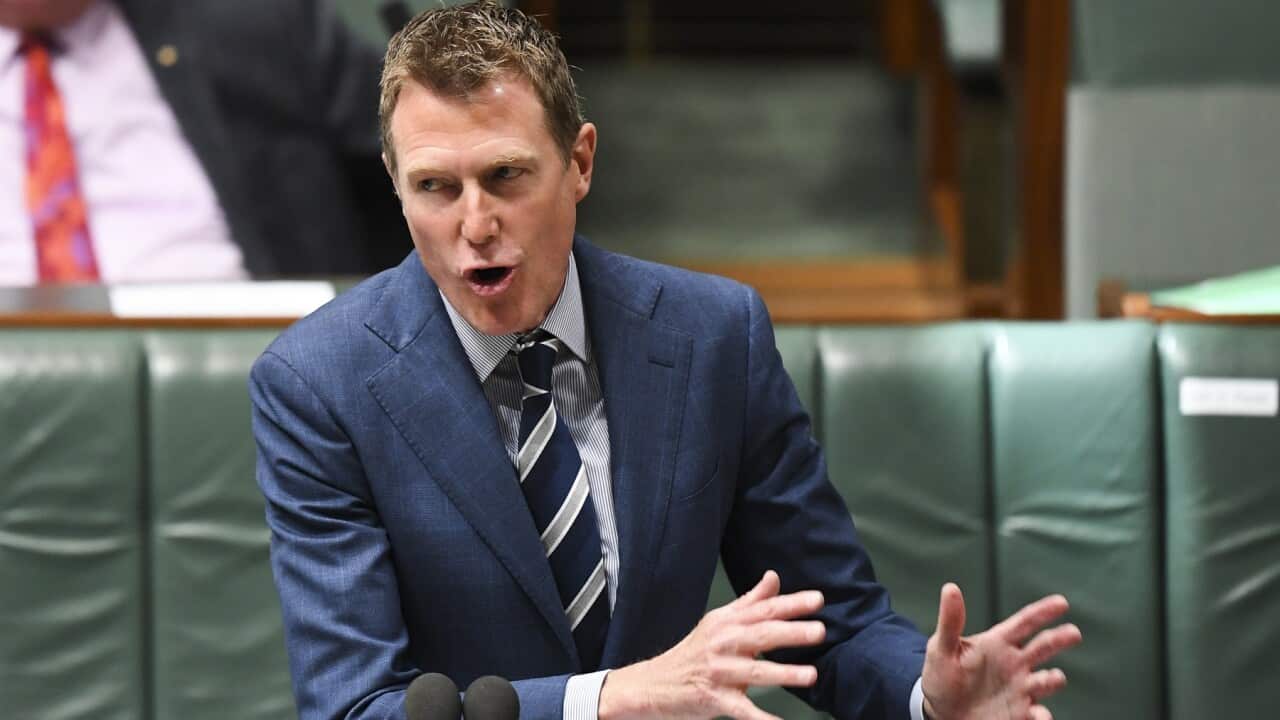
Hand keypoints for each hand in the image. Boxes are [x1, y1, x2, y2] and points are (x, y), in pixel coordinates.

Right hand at [598, 570, 824, 719]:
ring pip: (755, 672)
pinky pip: (742, 710)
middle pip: (761, 635)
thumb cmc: (694, 653)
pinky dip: (761, 718)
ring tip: (810, 674)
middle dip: (791, 633)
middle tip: (819, 631)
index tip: (818, 600)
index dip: (791, 604)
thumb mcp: (719, 621)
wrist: (654, 684)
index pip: (763, 609)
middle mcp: (722, 644)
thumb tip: (773, 577)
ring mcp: (719, 673)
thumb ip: (751, 601)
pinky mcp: (715, 700)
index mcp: (726, 623)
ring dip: (783, 673)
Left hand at [921, 583, 1082, 719]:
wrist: (941, 713)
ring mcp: (1020, 689)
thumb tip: (950, 588)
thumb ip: (950, 621)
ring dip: (1052, 679)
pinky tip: (1041, 715)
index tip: (1062, 602)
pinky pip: (1036, 714)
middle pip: (1043, 647)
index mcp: (998, 642)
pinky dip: (1042, 715)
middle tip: (1073, 633)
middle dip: (1059, 639)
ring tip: (1055, 677)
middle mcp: (1015, 664)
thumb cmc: (942, 676)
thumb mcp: (941, 648)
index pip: (1024, 622)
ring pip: (1044, 681)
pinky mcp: (1019, 714)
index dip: (1042, 612)